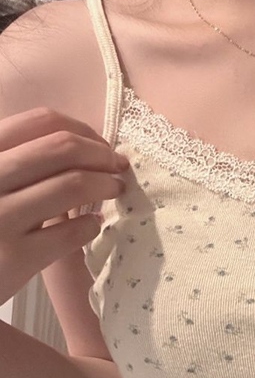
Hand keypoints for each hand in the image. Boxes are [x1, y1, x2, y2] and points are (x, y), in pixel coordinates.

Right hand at [0, 107, 128, 305]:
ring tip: (114, 190)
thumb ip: (20, 159)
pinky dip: (90, 225)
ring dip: (106, 184)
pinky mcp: (15, 256)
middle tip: (118, 167)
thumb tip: (81, 144)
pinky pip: (70, 233)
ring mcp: (1, 217)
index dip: (84, 130)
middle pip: (64, 147)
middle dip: (102, 155)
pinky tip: (92, 225)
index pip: (43, 121)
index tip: (100, 145)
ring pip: (73, 185)